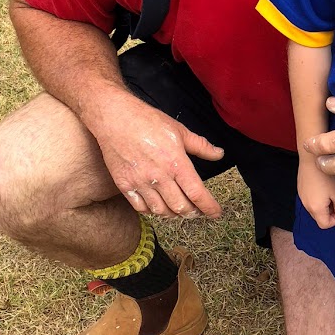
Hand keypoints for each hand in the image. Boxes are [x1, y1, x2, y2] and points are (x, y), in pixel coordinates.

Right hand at [92, 90, 224, 219]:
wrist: (115, 118)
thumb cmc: (148, 121)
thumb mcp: (180, 130)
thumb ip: (201, 146)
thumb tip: (219, 154)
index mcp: (176, 163)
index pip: (197, 193)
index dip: (209, 207)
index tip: (216, 213)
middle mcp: (159, 176)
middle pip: (180, 206)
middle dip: (193, 213)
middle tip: (198, 212)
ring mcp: (140, 182)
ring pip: (161, 211)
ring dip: (174, 215)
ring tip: (180, 211)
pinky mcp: (124, 185)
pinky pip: (141, 207)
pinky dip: (152, 212)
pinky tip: (158, 207)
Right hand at [297, 161, 334, 228]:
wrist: (311, 155)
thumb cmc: (326, 174)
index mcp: (315, 209)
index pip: (325, 225)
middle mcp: (306, 204)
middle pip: (319, 217)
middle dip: (330, 211)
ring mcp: (301, 195)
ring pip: (314, 207)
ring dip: (324, 203)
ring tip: (331, 189)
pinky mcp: (301, 186)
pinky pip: (310, 197)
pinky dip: (318, 196)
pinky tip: (324, 183)